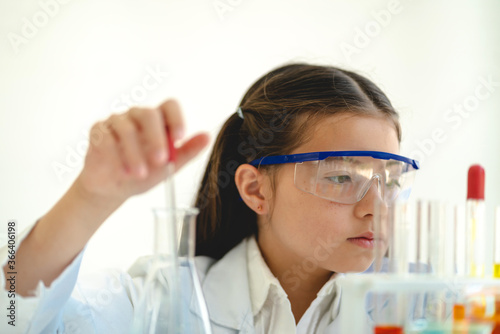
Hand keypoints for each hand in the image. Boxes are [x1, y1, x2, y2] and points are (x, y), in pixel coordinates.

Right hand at [75, 99, 208, 201]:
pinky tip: (122, 172)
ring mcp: (116, 121)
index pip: (169, 106)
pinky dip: (115, 156)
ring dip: (134, 154)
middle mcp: (137, 116)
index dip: (176, 118)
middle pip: (148, 114)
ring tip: (139, 175)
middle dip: (156, 138)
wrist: (114, 189)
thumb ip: (187, 152)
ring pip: (126, 129)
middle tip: (160, 161)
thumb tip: (207, 136)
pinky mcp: (98, 131)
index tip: (180, 137)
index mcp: (158, 121)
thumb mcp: (169, 167)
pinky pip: (105, 138)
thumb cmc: (144, 174)